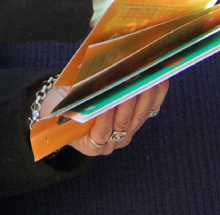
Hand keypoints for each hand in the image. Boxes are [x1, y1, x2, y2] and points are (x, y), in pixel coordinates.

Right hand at [41, 80, 168, 156]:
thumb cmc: (62, 107)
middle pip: (124, 122)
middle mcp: (111, 143)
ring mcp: (126, 133)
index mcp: (89, 145)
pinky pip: (150, 109)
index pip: (102, 132)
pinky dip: (156, 94)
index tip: (110, 99)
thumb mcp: (61, 106)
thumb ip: (72, 99)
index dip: (107, 116)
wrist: (68, 111)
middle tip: (132, 78)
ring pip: (140, 116)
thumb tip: (88, 79)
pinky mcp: (137, 122)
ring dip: (145, 94)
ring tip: (146, 74)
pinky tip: (159, 78)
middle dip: (129, 99)